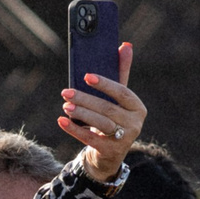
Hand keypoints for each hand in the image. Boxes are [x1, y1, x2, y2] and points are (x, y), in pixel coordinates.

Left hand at [58, 44, 147, 181]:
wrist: (109, 153)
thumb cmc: (113, 119)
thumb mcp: (118, 98)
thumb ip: (121, 73)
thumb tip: (125, 45)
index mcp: (137, 107)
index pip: (122, 92)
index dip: (104, 84)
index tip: (86, 76)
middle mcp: (135, 124)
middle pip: (108, 108)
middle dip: (85, 99)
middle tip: (66, 92)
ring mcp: (123, 139)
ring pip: (100, 123)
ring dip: (81, 113)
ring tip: (65, 106)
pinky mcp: (110, 152)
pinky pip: (90, 139)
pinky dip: (75, 129)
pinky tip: (62, 121)